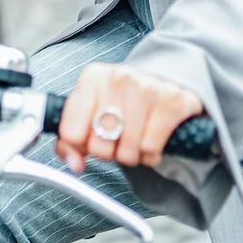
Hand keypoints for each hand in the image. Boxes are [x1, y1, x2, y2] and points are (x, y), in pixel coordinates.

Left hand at [58, 62, 205, 173]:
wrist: (166, 83)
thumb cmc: (124, 100)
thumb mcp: (93, 110)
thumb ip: (72, 139)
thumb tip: (74, 164)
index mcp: (92, 78)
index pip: (71, 132)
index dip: (82, 146)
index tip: (90, 141)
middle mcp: (117, 78)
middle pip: (98, 145)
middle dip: (108, 152)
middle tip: (116, 142)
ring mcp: (145, 88)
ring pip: (126, 151)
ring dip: (131, 155)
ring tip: (134, 142)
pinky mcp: (171, 102)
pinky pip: (150, 149)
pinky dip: (150, 155)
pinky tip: (151, 141)